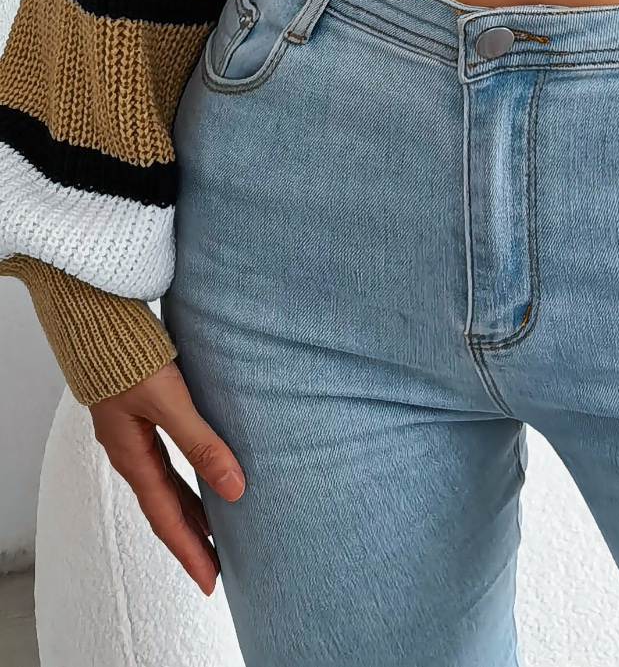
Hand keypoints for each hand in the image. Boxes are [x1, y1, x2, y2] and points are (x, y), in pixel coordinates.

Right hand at [90, 362, 243, 594]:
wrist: (97, 321)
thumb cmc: (129, 359)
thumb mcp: (169, 401)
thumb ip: (201, 443)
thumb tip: (236, 488)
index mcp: (133, 457)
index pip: (166, 518)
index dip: (189, 550)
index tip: (210, 580)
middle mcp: (132, 453)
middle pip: (166, 508)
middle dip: (191, 539)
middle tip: (217, 567)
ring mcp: (135, 436)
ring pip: (167, 485)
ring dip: (191, 510)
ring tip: (217, 532)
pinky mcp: (143, 415)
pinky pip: (167, 461)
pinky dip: (187, 479)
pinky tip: (204, 477)